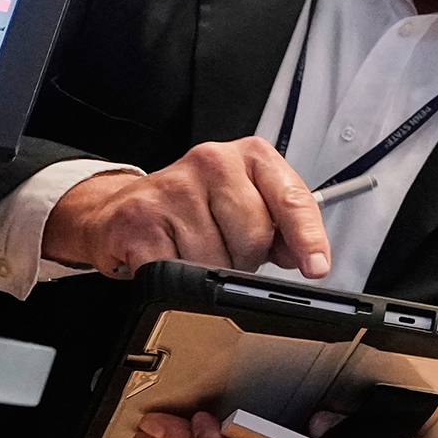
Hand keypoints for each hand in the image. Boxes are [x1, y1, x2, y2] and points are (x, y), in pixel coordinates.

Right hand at [43, 137, 329, 278]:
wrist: (121, 209)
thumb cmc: (192, 208)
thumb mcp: (245, 205)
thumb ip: (282, 228)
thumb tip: (305, 257)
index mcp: (249, 156)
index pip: (291, 198)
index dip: (307, 237)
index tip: (316, 267)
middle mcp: (213, 161)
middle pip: (255, 235)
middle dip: (245, 260)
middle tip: (225, 252)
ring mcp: (174, 187)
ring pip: (217, 259)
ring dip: (210, 272)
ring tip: (193, 253)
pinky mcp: (140, 219)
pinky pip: (177, 271)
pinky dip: (177, 280)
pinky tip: (169, 259)